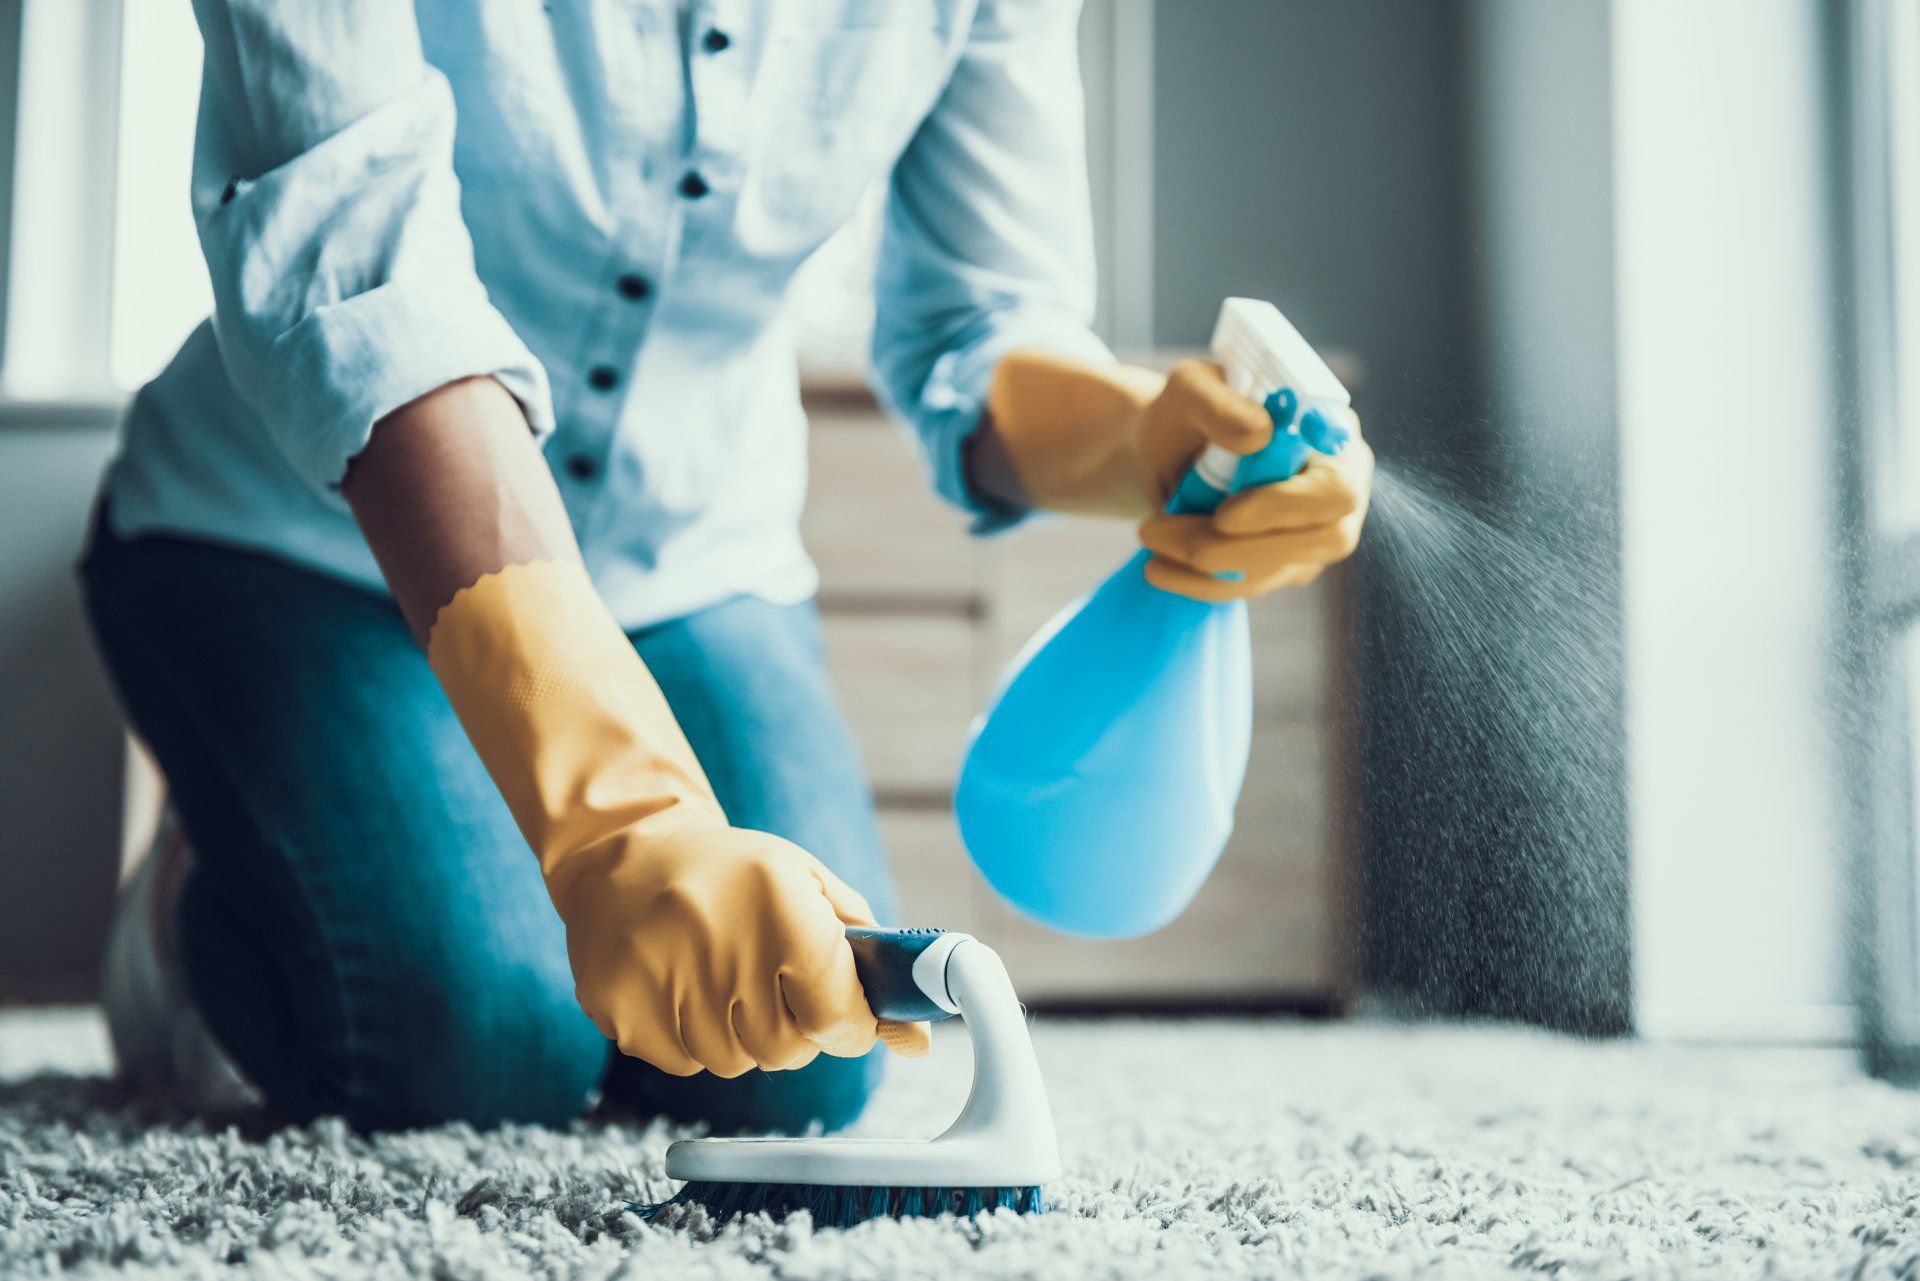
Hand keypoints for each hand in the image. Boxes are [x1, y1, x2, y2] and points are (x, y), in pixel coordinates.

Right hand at [425, 559, 929, 1081]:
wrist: (627, 849)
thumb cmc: (737, 875)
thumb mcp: (810, 889)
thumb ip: (869, 964)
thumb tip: (918, 1043)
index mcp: (781, 907)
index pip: (836, 1015)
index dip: (848, 1025)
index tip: (843, 1015)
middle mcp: (720, 943)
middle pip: (785, 1050)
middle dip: (793, 1029)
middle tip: (772, 983)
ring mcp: (662, 979)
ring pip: (732, 1063)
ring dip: (740, 1034)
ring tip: (722, 975)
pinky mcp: (619, 1006)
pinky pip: (683, 1063)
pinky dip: (692, 1038)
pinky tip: (682, 984)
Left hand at [1135, 362, 1372, 601]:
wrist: (1165, 451)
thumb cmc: (1189, 412)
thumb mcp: (1190, 390)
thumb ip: (1220, 402)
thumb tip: (1259, 434)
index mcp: (1334, 436)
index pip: (1337, 487)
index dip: (1290, 508)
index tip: (1225, 515)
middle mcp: (1339, 488)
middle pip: (1321, 540)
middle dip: (1241, 546)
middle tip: (1161, 533)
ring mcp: (1317, 533)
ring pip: (1280, 568)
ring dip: (1207, 560)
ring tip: (1148, 534)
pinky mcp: (1286, 564)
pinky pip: (1252, 585)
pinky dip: (1199, 582)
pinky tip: (1156, 568)